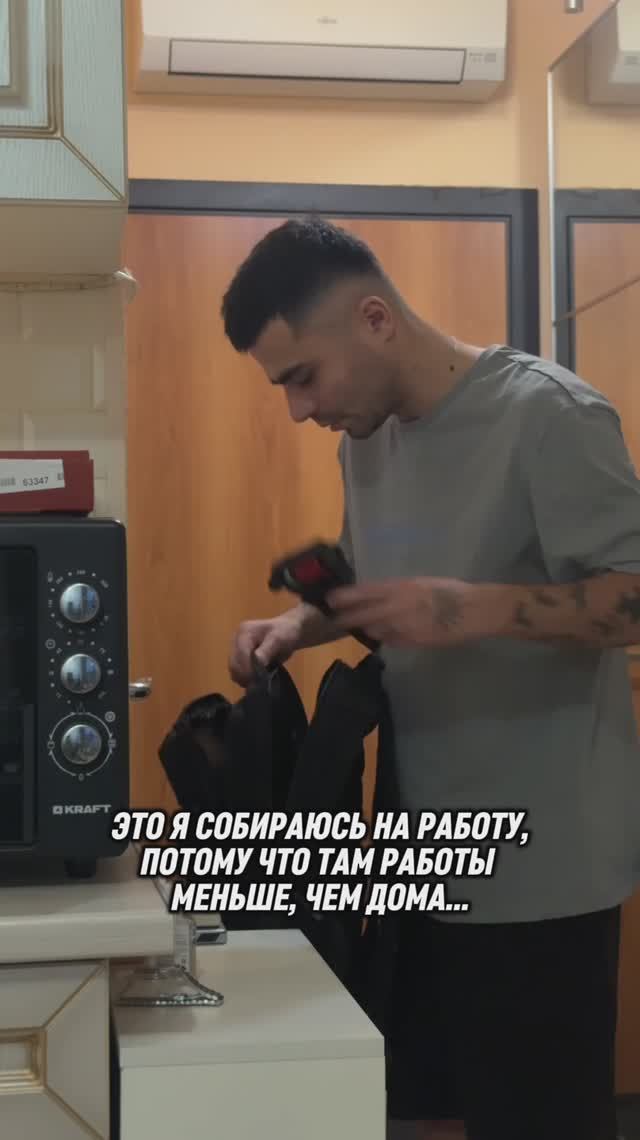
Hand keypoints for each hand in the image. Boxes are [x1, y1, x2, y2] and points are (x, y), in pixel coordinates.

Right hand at [228, 613, 302, 685]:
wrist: (289, 631)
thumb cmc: (285, 633)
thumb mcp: (278, 640)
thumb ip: (266, 651)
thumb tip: (258, 663)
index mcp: (245, 632)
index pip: (240, 654)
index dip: (247, 669)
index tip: (258, 680)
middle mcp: (237, 640)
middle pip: (234, 663)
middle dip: (244, 675)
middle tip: (258, 684)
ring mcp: (237, 649)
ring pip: (234, 669)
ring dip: (244, 678)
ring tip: (258, 683)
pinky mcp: (241, 657)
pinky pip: (238, 671)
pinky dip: (245, 678)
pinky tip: (255, 680)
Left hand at [325, 577, 495, 648]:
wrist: (473, 611)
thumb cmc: (450, 591)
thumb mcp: (421, 583)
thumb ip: (399, 591)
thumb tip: (381, 595)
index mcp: (400, 587)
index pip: (365, 591)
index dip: (346, 596)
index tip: (330, 599)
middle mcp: (397, 606)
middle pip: (363, 615)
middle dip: (347, 618)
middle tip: (335, 620)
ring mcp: (404, 626)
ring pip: (376, 630)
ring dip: (369, 629)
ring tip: (363, 627)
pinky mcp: (412, 642)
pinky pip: (393, 641)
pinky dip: (389, 638)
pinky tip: (391, 635)